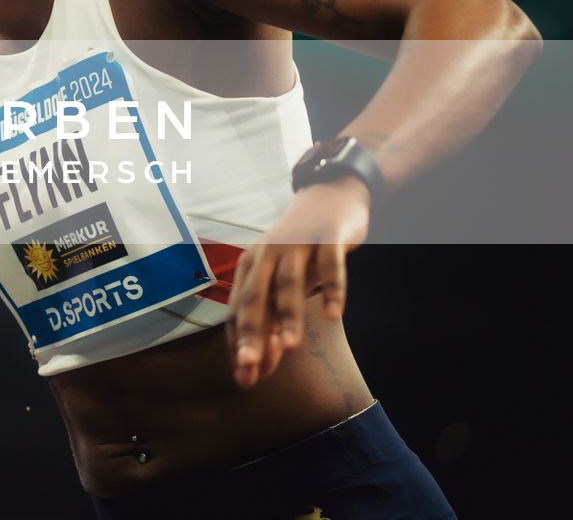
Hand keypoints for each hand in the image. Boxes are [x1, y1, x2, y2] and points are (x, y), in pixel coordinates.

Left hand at [227, 177, 370, 388]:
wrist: (330, 195)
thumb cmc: (302, 247)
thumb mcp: (284, 277)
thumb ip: (276, 313)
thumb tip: (269, 358)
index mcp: (251, 265)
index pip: (240, 310)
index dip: (242, 343)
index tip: (246, 377)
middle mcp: (268, 254)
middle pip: (256, 298)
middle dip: (253, 334)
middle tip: (250, 367)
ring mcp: (297, 244)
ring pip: (289, 283)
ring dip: (288, 315)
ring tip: (290, 347)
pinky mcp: (327, 238)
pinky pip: (330, 266)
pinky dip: (331, 288)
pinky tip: (332, 313)